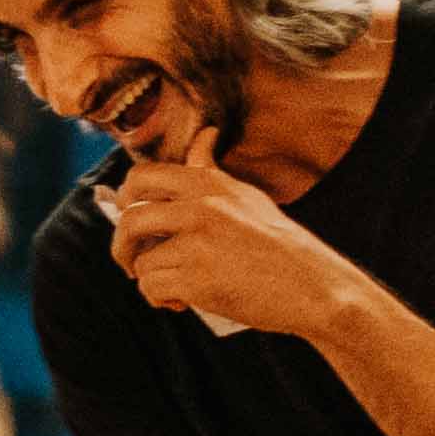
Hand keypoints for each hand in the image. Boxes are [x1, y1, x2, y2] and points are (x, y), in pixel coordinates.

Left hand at [107, 151, 371, 340]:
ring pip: (141, 261)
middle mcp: (200, 208)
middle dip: (121, 244)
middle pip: (129, 219)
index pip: (141, 176)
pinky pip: (152, 288)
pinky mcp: (197, 280)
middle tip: (130, 260)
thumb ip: (212, 171)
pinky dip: (162, 299)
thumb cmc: (281, 245)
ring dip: (149, 279)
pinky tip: (183, 302)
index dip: (126, 198)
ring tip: (173, 287)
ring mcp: (198, 244)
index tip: (129, 216)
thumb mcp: (247, 197)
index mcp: (209, 185)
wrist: (313, 286)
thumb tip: (205, 133)